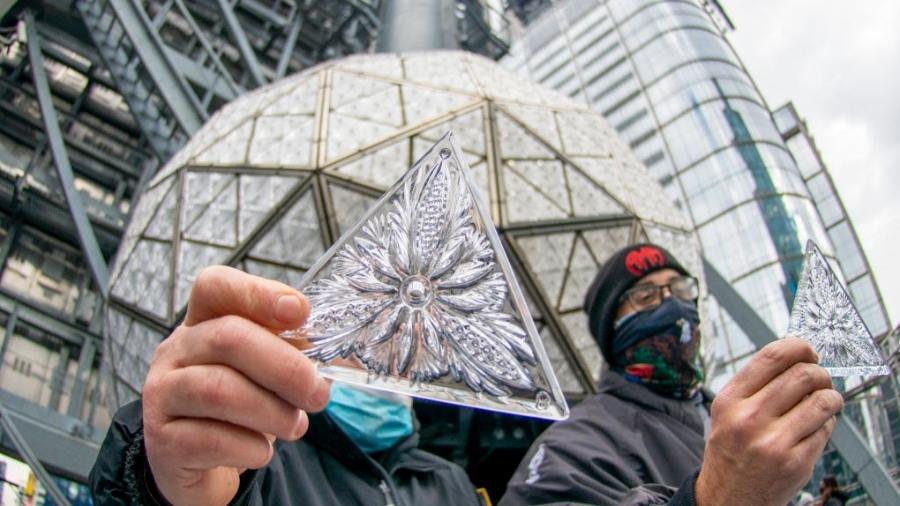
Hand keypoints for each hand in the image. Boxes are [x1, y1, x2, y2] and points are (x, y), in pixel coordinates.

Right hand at [142, 266, 329, 505]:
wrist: (203, 469)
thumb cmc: (242, 409)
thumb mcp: (268, 372)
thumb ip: (295, 350)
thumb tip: (336, 347)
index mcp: (203, 323)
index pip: (215, 286)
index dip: (257, 293)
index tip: (300, 311)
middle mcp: (175, 351)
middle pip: (228, 338)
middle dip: (285, 368)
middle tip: (317, 395)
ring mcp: (162, 394)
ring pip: (218, 390)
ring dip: (272, 411)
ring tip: (294, 426)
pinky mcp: (163, 441)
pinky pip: (211, 440)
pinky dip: (250, 448)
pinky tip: (261, 451)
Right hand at [695, 338, 842, 505]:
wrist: (727, 497)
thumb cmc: (731, 450)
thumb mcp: (727, 411)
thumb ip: (755, 385)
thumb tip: (795, 357)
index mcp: (730, 400)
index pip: (772, 357)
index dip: (798, 347)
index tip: (808, 350)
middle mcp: (749, 419)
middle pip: (802, 375)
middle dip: (819, 372)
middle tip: (819, 377)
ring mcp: (774, 442)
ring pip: (822, 400)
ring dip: (830, 396)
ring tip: (824, 400)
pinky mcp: (796, 462)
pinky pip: (826, 428)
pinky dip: (827, 422)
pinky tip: (816, 425)